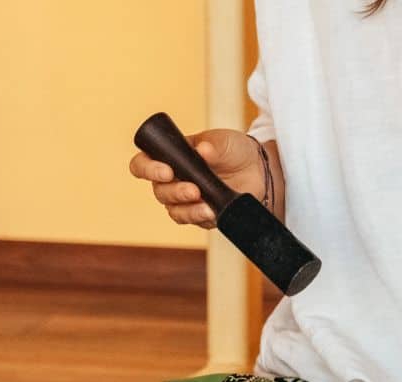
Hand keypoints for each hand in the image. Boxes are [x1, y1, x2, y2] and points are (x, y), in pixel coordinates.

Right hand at [129, 129, 261, 228]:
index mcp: (170, 157)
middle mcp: (173, 179)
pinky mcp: (200, 214)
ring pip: (173, 210)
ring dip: (187, 209)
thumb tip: (202, 150)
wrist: (258, 170)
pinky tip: (211, 212)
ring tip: (204, 204)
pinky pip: (192, 220)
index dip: (147, 169)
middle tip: (193, 189)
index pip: (143, 164)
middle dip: (174, 191)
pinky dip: (200, 217)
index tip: (166, 170)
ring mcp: (185, 199)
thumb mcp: (225, 141)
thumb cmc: (234, 150)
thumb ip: (214, 145)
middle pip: (159, 191)